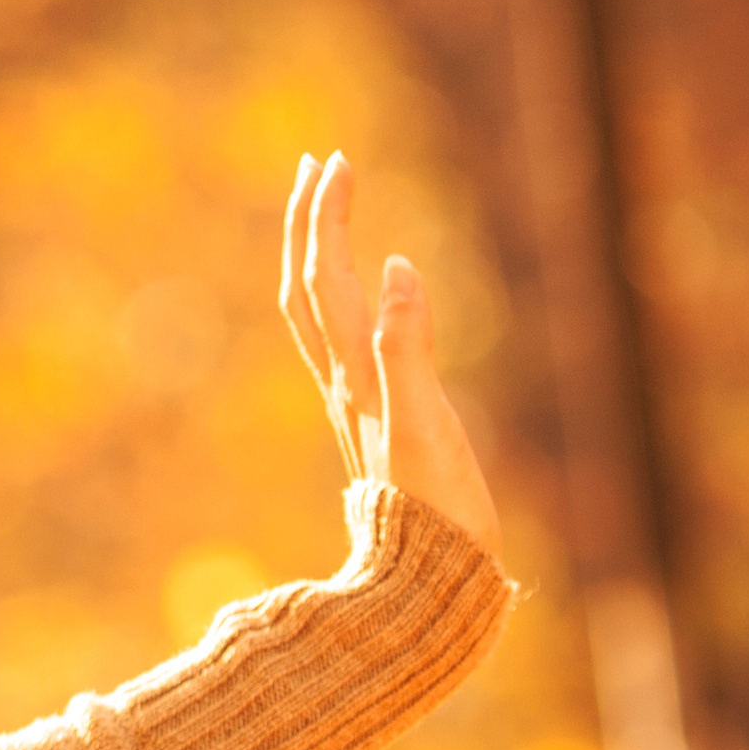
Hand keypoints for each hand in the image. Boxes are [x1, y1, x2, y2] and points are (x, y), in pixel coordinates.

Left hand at [281, 152, 503, 562]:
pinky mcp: (374, 422)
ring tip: (332, 214)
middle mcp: (345, 382)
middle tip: (323, 164)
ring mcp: (355, 402)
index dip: (328, 219)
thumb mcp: (426, 423)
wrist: (425, 587)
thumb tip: (392, 268)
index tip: (335, 162)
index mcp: (355, 374)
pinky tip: (370, 298)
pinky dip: (350, 302)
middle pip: (312, 286)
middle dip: (314, 222)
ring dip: (323, 255)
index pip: (328, 278)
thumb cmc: (436, 513)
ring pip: (321, 313)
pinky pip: (346, 343)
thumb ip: (406, 346)